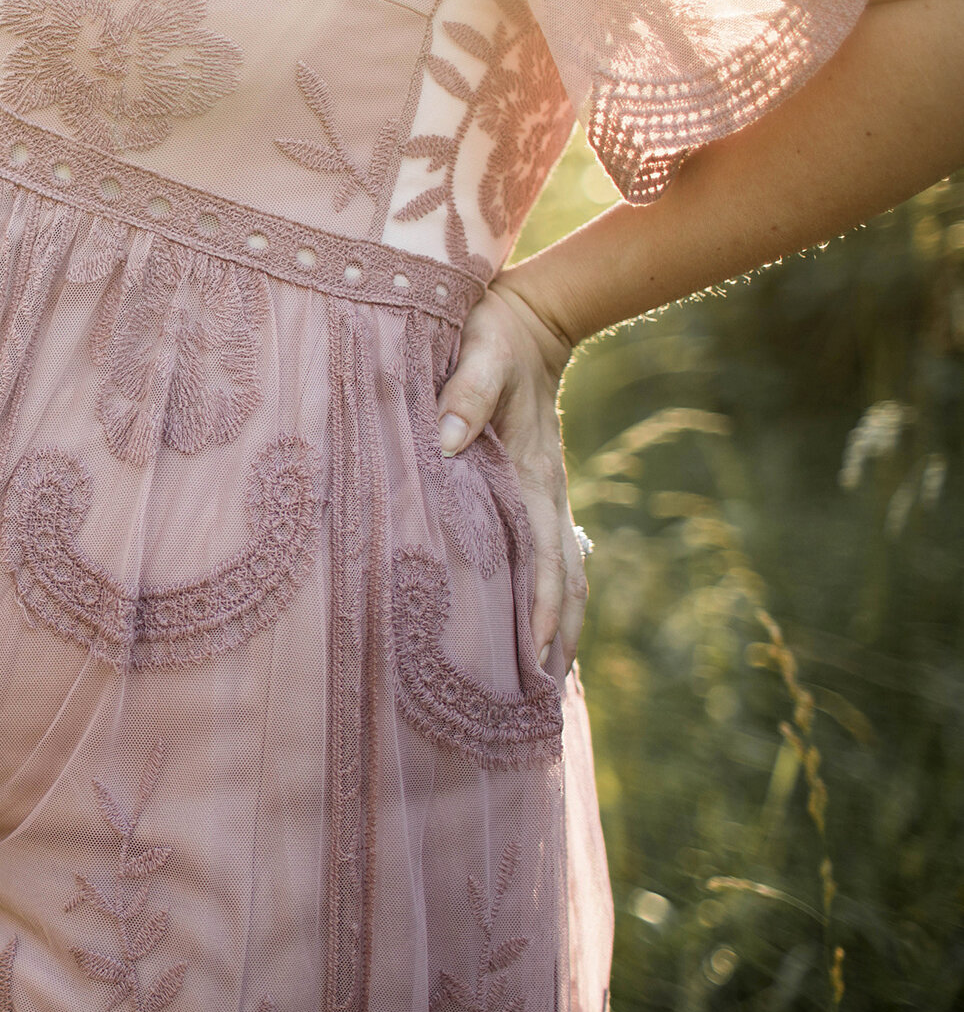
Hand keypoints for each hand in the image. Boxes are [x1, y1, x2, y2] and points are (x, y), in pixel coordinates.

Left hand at [435, 278, 587, 677]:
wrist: (532, 315)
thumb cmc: (496, 333)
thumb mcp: (480, 352)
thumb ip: (465, 392)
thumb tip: (446, 444)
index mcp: (534, 473)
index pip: (548, 555)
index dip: (544, 607)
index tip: (536, 655)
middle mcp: (546, 493)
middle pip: (566, 579)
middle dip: (559, 637)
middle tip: (544, 697)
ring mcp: (543, 494)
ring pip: (562, 571)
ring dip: (558, 623)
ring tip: (543, 681)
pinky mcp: (530, 489)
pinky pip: (547, 552)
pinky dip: (548, 593)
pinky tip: (530, 624)